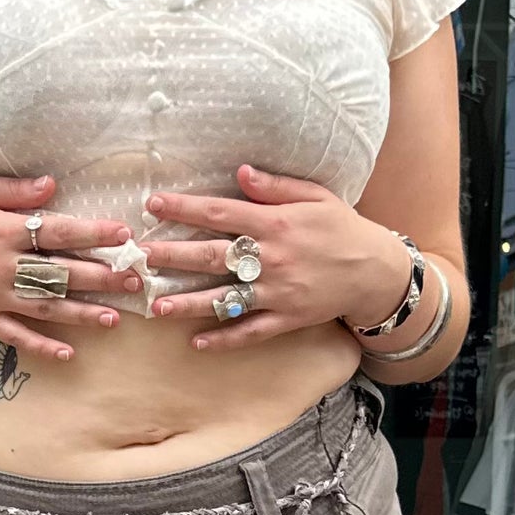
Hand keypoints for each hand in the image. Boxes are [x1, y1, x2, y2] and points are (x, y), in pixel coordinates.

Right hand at [0, 175, 142, 362]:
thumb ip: (11, 190)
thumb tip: (51, 186)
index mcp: (3, 232)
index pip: (56, 232)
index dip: (92, 234)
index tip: (122, 235)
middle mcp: (4, 267)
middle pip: (61, 273)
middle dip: (101, 278)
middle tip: (135, 281)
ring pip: (47, 307)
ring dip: (82, 314)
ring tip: (115, 318)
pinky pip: (17, 336)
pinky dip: (42, 346)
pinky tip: (68, 353)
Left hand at [140, 164, 413, 351]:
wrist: (375, 271)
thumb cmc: (342, 228)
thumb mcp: (314, 196)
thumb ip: (275, 186)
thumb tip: (240, 172)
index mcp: (275, 224)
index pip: (220, 213)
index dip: (185, 208)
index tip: (154, 205)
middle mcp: (271, 259)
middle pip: (213, 256)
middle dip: (174, 257)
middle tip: (140, 259)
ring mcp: (277, 293)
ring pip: (225, 299)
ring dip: (188, 304)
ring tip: (156, 307)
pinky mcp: (286, 319)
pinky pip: (250, 332)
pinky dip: (223, 339)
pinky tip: (196, 342)